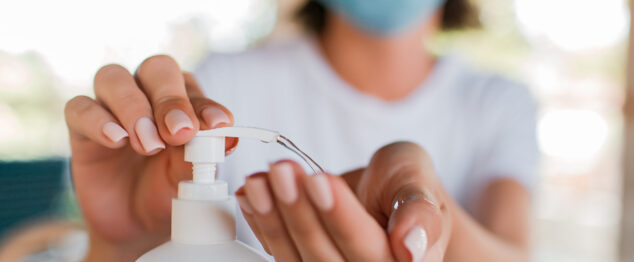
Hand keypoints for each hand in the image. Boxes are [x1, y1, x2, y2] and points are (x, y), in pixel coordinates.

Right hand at [64, 55, 235, 260]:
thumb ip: (203, 154)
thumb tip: (226, 136)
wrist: (135, 224)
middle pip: (156, 69)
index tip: (217, 125)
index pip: (192, 86)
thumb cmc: (168, 189)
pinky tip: (117, 140)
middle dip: (169, 99)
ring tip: (148, 144)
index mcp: (182, 99)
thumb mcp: (190, 176)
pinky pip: (79, 108)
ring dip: (133, 108)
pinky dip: (98, 120)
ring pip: (113, 78)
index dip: (204, 103)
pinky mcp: (81, 127)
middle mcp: (147, 93)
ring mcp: (111, 107)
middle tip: (178, 133)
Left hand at [236, 142, 451, 261]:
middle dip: (300, 212)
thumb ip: (419, 210)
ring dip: (274, 218)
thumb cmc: (404, 185)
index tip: (320, 180)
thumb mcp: (418, 180)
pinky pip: (279, 252)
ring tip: (261, 180)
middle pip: (326, 258)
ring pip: (297, 259)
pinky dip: (262, 222)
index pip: (369, 249)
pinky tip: (251, 195)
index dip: (341, 218)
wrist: (383, 195)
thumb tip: (412, 249)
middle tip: (282, 170)